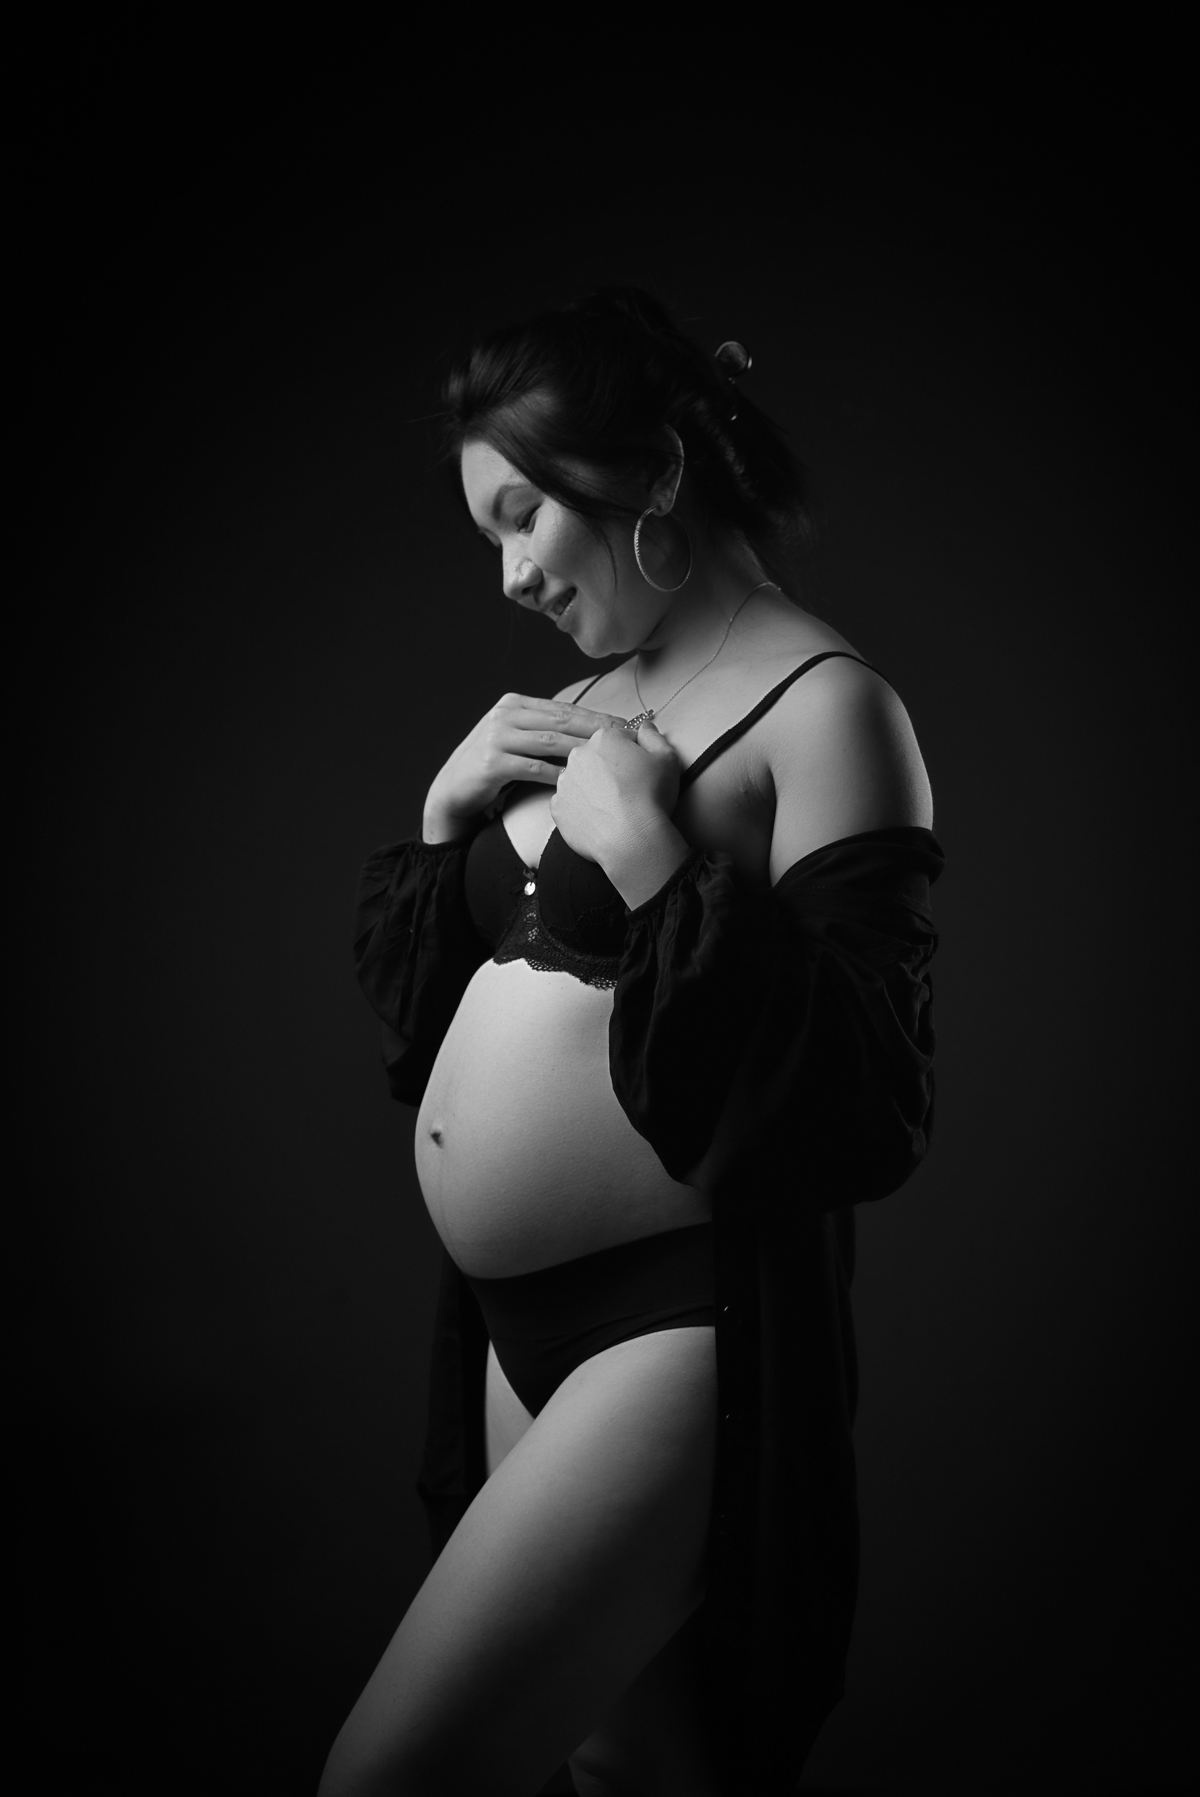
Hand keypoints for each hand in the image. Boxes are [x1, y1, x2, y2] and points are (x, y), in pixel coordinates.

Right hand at [422, 693, 626, 841]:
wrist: (452, 791)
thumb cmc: (491, 768)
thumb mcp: (514, 739)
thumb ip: (541, 729)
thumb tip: (587, 730)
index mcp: (514, 703)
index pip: (564, 709)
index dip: (596, 717)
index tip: (624, 727)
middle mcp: (505, 714)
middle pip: (562, 721)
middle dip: (597, 730)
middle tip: (627, 740)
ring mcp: (496, 737)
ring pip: (551, 742)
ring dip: (583, 751)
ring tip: (610, 760)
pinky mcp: (491, 762)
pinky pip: (533, 768)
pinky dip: (557, 775)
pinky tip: (579, 783)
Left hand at [549, 719, 681, 868]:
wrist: (631, 838)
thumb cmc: (650, 797)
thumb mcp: (666, 758)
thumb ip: (653, 736)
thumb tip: (645, 726)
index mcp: (604, 738)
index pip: (619, 737)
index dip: (634, 753)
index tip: (641, 768)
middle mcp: (578, 756)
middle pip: (596, 757)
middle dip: (610, 769)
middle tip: (629, 789)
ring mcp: (564, 783)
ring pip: (581, 780)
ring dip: (594, 788)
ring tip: (614, 806)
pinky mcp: (558, 808)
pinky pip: (570, 805)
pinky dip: (582, 810)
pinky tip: (600, 818)